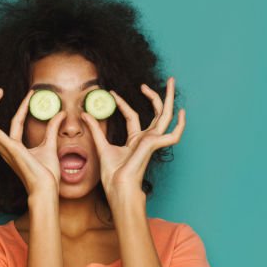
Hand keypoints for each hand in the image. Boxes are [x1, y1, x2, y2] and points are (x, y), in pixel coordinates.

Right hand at [0, 89, 63, 197]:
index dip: (22, 106)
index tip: (31, 93)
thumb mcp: (51, 145)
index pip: (15, 122)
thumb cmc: (46, 174)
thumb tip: (61, 113)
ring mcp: (5, 148)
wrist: (45, 188)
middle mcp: (5, 147)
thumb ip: (52, 128)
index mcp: (13, 147)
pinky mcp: (10, 148)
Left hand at [83, 77, 184, 202]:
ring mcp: (152, 142)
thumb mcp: (101, 146)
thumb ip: (95, 130)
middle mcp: (146, 139)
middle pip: (157, 112)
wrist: (117, 187)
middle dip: (159, 95)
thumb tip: (85, 114)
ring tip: (171, 82)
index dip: (123, 103)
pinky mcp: (154, 145)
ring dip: (169, 98)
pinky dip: (180, 125)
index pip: (133, 116)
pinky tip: (181, 112)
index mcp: (135, 139)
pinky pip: (173, 135)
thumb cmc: (112, 174)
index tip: (112, 93)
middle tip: (163, 80)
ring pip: (165, 116)